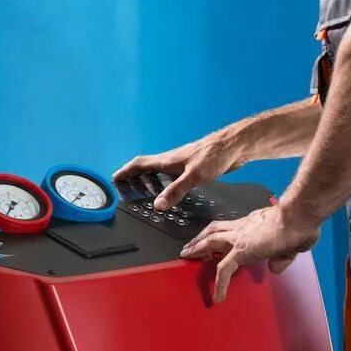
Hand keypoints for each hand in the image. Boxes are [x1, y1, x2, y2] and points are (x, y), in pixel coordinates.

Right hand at [112, 130, 246, 210]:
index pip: (139, 164)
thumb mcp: (193, 176)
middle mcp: (172, 160)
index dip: (125, 171)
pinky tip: (172, 191)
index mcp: (167, 160)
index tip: (115, 179)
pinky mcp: (193, 167)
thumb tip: (157, 205)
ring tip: (148, 195)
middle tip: (129, 192)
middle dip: (135, 179)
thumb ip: (175, 191)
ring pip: (159, 172)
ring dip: (150, 182)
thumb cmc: (215, 155)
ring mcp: (182, 163)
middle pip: (146, 168)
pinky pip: (172, 176)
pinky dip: (165, 184)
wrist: (235, 146)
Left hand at [179, 203, 319, 301]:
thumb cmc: (301, 225)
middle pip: (214, 230)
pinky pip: (224, 268)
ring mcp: (240, 238)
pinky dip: (219, 283)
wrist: (297, 217)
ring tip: (187, 257)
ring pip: (211, 242)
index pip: (232, 228)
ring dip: (197, 249)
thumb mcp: (293, 245)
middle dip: (200, 237)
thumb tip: (275, 268)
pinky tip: (218, 297)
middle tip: (189, 246)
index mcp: (253, 224)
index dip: (222, 234)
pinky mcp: (242, 250)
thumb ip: (282, 257)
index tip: (216, 240)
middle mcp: (243, 227)